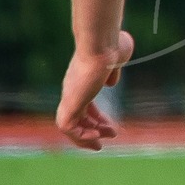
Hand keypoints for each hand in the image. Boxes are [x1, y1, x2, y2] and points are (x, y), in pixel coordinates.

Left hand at [57, 30, 131, 150]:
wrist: (101, 44)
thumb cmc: (110, 46)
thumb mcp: (117, 59)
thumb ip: (113, 71)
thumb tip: (111, 82)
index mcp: (81, 80)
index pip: (83, 106)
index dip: (95, 119)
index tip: (111, 126)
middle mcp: (72, 90)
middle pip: (76, 118)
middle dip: (93, 130)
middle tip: (112, 134)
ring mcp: (70, 96)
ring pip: (69, 126)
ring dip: (87, 137)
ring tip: (105, 140)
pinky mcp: (70, 103)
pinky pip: (67, 127)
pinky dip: (80, 136)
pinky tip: (97, 136)